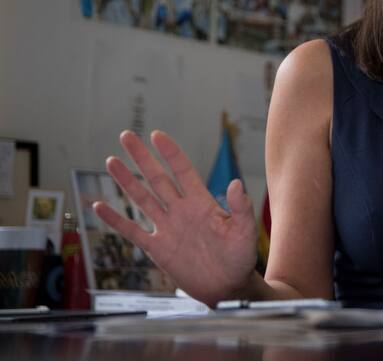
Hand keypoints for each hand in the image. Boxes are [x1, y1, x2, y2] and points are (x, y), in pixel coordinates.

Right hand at [93, 130, 258, 306]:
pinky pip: (132, 231)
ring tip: (111, 161)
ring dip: (126, 181)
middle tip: (126, 136)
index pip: (182, 171)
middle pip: (157, 178)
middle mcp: (181, 210)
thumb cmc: (240, 257)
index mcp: (201, 203)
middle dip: (142, 158)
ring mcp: (167, 228)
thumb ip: (240, 208)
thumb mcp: (244, 231)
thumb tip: (236, 183)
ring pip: (142, 199)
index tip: (157, 135)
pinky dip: (115, 219)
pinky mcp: (157, 248)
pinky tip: (98, 206)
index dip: (170, 153)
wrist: (228, 287)